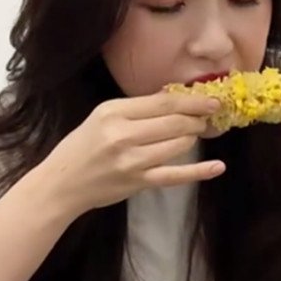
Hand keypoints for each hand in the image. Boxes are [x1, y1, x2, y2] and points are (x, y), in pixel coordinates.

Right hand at [38, 92, 224, 214]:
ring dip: (193, 139)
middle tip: (209, 117)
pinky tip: (217, 167)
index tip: (212, 99)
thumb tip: (174, 97)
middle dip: (197, 119)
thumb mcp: (104, 115)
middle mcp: (123, 135)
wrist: (62, 183)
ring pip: (177, 146)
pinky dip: (199, 172)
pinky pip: (175, 176)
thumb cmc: (83, 144)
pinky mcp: (137, 183)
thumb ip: (137, 108)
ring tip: (196, 134)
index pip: (163, 103)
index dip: (192, 101)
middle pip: (174, 123)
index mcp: (114, 112)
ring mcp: (131, 161)